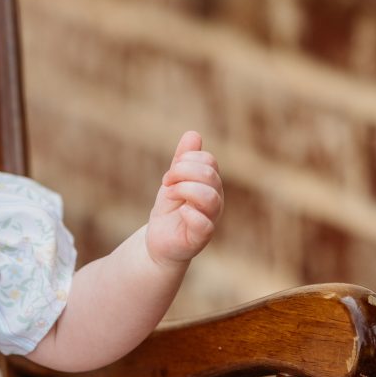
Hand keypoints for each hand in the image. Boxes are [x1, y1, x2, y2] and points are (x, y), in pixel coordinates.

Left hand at [145, 131, 223, 267]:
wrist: (159, 242)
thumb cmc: (170, 211)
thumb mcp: (173, 182)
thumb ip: (182, 160)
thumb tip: (193, 134)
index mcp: (210, 184)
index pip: (208, 161)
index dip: (185, 161)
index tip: (168, 175)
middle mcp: (215, 200)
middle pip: (209, 175)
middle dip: (182, 173)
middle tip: (166, 183)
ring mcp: (210, 219)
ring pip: (210, 197)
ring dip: (184, 190)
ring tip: (170, 196)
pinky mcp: (201, 238)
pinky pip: (205, 224)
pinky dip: (190, 214)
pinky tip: (180, 212)